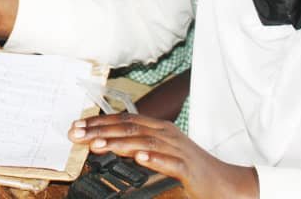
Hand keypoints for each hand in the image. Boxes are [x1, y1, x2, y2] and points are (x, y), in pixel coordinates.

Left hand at [69, 113, 258, 197]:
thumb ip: (138, 147)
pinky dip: (153, 158)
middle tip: (77, 134)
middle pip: (129, 127)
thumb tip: (109, 145)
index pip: (124, 119)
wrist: (223, 181)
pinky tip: (139, 158)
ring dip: (119, 143)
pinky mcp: (187, 167)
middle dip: (100, 129)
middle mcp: (166, 133)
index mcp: (158, 128)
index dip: (100, 121)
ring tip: (98, 145)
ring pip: (145, 141)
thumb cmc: (190, 168)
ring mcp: (177, 149)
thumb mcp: (161, 152)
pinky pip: (169, 161)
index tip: (77, 127)